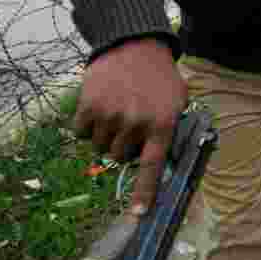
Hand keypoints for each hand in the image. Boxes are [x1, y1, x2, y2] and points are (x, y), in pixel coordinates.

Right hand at [74, 38, 186, 217]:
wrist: (134, 45)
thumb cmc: (160, 78)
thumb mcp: (178, 102)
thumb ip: (171, 130)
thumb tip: (167, 163)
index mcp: (163, 124)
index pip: (153, 166)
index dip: (145, 191)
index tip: (138, 214)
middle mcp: (136, 123)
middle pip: (120, 157)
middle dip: (124, 146)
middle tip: (131, 124)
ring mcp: (111, 115)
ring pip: (100, 147)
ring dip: (106, 135)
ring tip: (118, 110)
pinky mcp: (88, 106)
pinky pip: (82, 133)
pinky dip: (88, 125)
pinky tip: (101, 106)